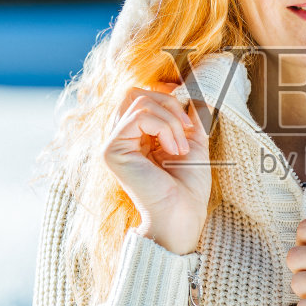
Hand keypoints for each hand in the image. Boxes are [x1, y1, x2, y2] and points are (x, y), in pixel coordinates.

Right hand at [101, 81, 211, 255]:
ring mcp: (113, 143)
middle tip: (187, 129)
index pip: (141, 95)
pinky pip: (139, 116)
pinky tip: (173, 150)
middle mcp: (120, 137)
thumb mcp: (193, 142)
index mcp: (135, 135)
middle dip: (168, 102)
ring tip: (181, 148)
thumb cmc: (187, 187)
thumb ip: (188, 116)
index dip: (166, 94)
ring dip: (170, 119)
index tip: (189, 113)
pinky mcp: (112, 150)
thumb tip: (192, 89)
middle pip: (135, 92)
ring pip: (139, 100)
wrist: (183, 216)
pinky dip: (164, 127)